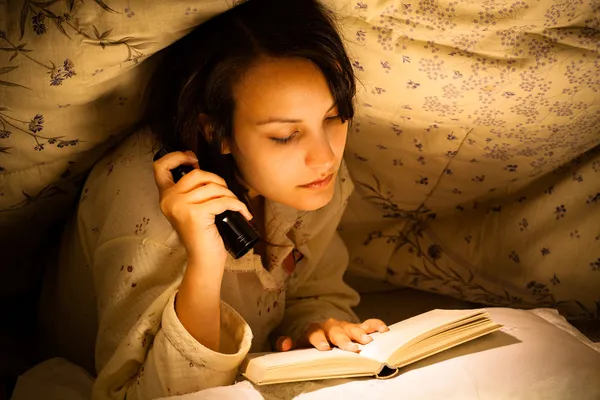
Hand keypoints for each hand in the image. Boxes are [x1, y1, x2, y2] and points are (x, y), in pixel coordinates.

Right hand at [153, 150, 252, 268]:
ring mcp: (181, 207)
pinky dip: (237, 205)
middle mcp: (169, 200)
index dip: (177, 156)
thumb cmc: (202, 234)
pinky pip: (223, 200)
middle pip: (196, 174)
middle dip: (217, 180)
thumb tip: (200, 168)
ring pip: (212, 187)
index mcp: (165, 197)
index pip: (160, 167)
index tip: (194, 159)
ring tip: (235, 205)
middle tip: (226, 193)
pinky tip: (243, 213)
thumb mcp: (189, 208)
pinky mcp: (196, 214)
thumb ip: (190, 191)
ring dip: (229, 194)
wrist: (204, 260)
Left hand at [275, 318, 388, 352]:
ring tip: (368, 341)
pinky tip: (384, 330)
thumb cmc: (308, 342)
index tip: (325, 348)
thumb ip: (285, 344)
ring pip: (352, 328)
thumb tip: (285, 344)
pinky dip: (375, 325)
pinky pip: (367, 324)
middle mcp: (330, 326)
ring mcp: (344, 326)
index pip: (315, 334)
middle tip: (352, 348)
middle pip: (336, 332)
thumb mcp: (295, 344)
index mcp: (314, 330)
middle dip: (344, 339)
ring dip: (360, 334)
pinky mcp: (356, 328)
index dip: (319, 340)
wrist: (319, 332)